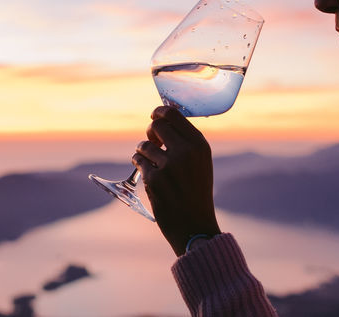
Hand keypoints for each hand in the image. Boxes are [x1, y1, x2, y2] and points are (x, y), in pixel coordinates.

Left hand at [133, 106, 220, 255]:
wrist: (195, 226)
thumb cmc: (196, 192)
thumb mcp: (200, 163)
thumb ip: (186, 142)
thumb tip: (163, 120)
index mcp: (199, 145)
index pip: (174, 114)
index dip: (159, 112)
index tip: (154, 116)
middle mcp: (186, 151)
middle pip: (156, 125)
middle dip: (150, 132)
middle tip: (152, 142)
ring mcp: (169, 165)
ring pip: (143, 145)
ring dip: (143, 153)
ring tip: (153, 165)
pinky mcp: (154, 179)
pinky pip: (138, 161)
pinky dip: (140, 165)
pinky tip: (149, 176)